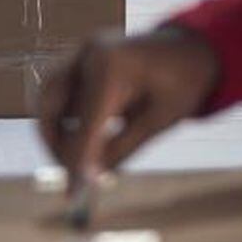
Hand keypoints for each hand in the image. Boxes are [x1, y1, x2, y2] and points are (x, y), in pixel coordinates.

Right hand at [37, 27, 219, 184]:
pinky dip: (64, 113)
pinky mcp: (81, 54)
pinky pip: (59, 87)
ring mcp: (82, 49)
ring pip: (48, 96)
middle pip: (50, 104)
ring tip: (81, 152)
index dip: (76, 162)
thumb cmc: (183, 84)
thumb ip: (122, 149)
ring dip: (56, 128)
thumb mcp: (159, 122)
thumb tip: (89, 176)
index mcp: (113, 68)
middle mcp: (89, 53)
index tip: (73, 194)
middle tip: (70, 172)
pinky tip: (86, 130)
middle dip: (54, 142)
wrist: (193, 47)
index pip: (84, 124)